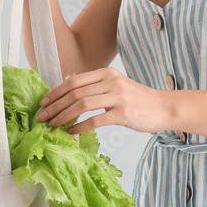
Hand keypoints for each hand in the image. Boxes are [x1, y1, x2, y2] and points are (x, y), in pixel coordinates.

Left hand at [35, 67, 172, 134]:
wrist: (164, 107)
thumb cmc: (139, 100)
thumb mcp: (117, 86)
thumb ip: (97, 87)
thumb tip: (70, 97)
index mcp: (107, 73)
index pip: (74, 80)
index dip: (55, 92)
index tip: (43, 102)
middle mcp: (111, 82)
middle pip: (75, 92)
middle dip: (54, 106)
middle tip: (42, 117)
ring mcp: (118, 97)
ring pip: (81, 105)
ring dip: (63, 116)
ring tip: (52, 125)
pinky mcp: (123, 113)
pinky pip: (95, 120)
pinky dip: (79, 127)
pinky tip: (71, 133)